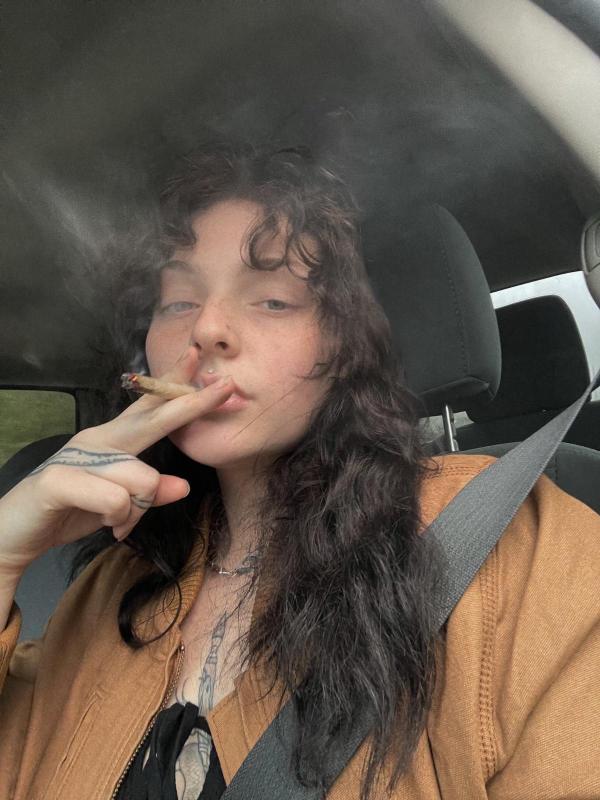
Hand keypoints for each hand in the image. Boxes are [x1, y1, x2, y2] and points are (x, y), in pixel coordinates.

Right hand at [0, 347, 232, 577]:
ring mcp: (78, 457)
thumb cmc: (69, 512)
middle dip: (191, 403)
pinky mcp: (59, 479)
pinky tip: (104, 524)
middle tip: (227, 387)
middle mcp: (98, 440)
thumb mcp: (119, 506)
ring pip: (142, 478)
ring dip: (137, 511)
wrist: (12, 535)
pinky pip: (115, 499)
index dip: (176, 385)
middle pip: (153, 419)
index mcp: (112, 441)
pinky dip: (117, 518)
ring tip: (117, 524)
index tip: (198, 358)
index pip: (149, 407)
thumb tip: (183, 486)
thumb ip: (149, 493)